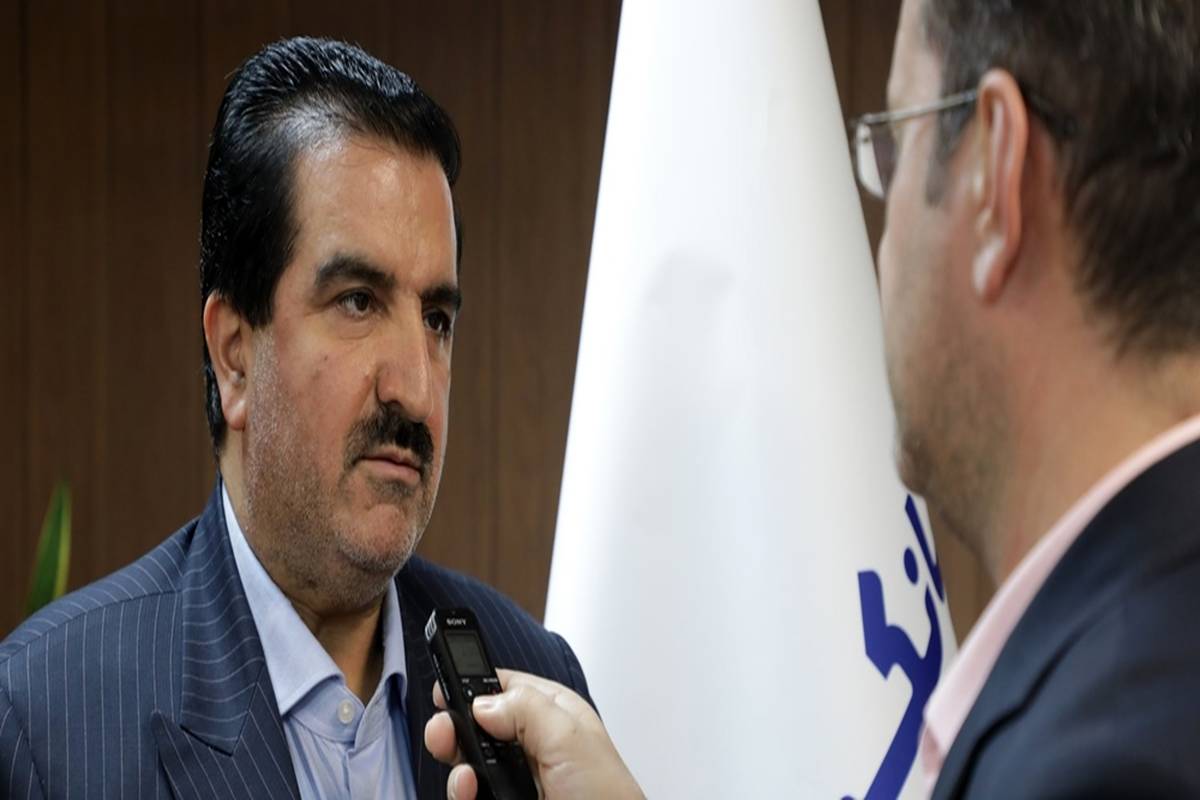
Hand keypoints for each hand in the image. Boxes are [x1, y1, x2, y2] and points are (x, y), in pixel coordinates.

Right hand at [424, 669, 643, 799]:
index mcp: (551, 714)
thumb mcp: (570, 737)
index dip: (472, 684)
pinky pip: (470, 795)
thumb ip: (526, 707)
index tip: (446, 690)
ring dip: (458, 769)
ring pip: (466, 765)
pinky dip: (463, 793)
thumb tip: (483, 703)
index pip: (503, 686)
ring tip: (467, 777)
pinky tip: (470, 792)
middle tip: (444, 732)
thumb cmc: (608, 798)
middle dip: (454, 728)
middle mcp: (531, 745)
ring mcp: (516, 780)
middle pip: (475, 726)